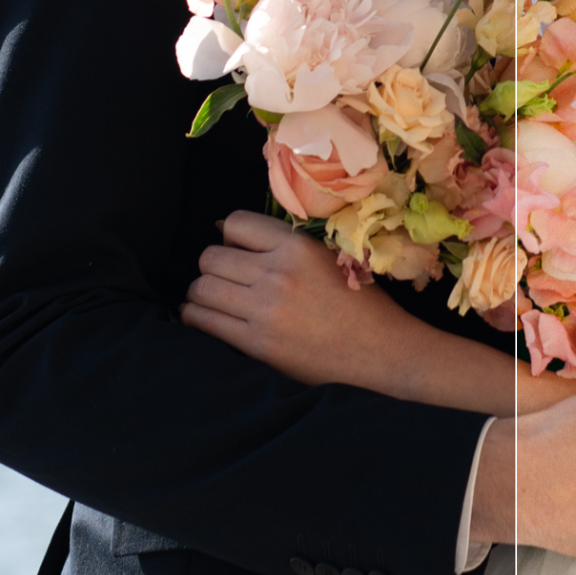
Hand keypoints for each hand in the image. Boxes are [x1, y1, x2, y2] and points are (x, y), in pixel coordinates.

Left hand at [180, 210, 411, 387]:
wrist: (380, 351)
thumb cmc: (360, 303)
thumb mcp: (329, 256)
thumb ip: (287, 244)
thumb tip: (227, 233)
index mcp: (297, 246)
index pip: (235, 223)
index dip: (230, 236)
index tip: (236, 250)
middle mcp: (277, 272)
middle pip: (211, 257)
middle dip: (212, 265)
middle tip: (224, 278)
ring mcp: (264, 309)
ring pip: (202, 288)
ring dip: (201, 292)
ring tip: (211, 298)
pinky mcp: (256, 343)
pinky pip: (204, 321)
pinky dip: (195, 317)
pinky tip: (202, 317)